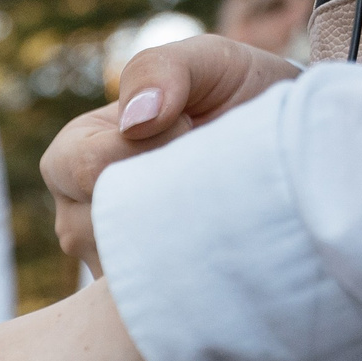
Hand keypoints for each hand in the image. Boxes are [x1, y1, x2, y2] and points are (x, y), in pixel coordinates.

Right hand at [43, 36, 298, 276]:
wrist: (291, 145)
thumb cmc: (238, 94)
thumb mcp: (206, 61)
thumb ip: (160, 70)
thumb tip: (137, 121)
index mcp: (71, 156)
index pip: (89, 169)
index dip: (149, 151)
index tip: (192, 132)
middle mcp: (75, 217)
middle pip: (99, 226)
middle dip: (164, 200)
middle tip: (207, 176)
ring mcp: (105, 264)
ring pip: (127, 267)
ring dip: (180, 239)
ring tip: (215, 206)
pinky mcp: (145, 299)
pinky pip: (155, 299)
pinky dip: (191, 275)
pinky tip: (219, 247)